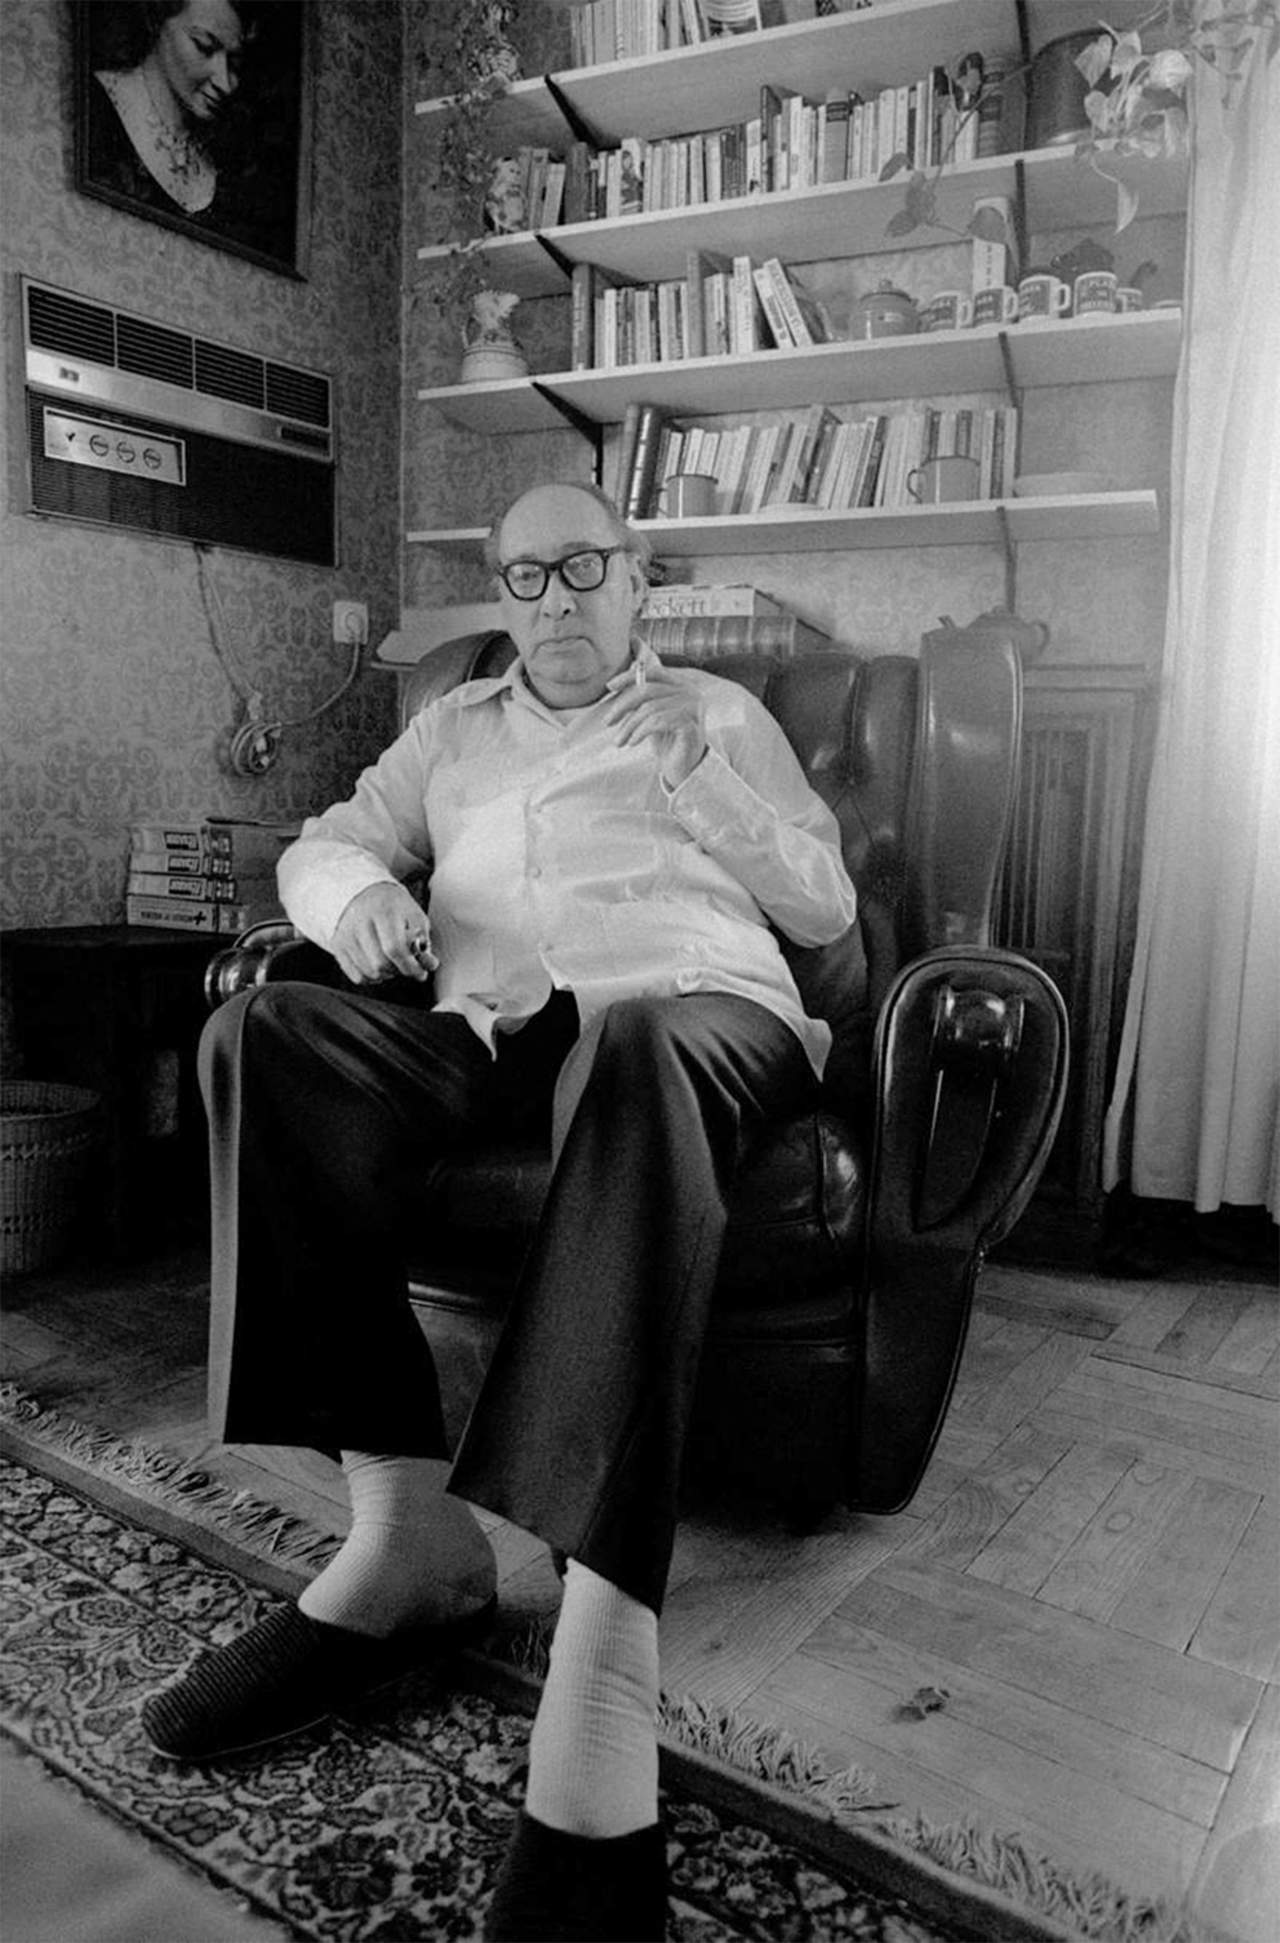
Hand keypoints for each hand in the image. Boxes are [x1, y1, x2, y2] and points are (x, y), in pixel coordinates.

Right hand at [331, 883, 436, 985]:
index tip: (420, 973)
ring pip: (368, 972)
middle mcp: (359, 921)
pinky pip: (355, 975)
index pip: (395, 948)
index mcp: (382, 910)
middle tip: (406, 965)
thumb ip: (423, 941)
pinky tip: (378, 966)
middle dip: (399, 971)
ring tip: (393, 963)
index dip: (410, 966)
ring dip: (386, 975)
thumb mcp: (414, 916)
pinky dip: (371, 978)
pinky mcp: (337, 945)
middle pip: (380, 963)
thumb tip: (430, 965)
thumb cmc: (393, 906)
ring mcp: (345, 934)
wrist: (362, 892)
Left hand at [605, 664, 706, 787]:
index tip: (609, 686)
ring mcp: (692, 708)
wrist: (682, 769)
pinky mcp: (690, 725)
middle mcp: (691, 692)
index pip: (653, 672)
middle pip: (647, 689)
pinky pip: (657, 722)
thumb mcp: (652, 713)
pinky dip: (640, 732)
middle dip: (622, 706)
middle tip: (607, 722)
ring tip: (620, 740)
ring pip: (649, 708)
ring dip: (629, 726)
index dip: (629, 677)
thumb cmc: (667, 740)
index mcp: (682, 685)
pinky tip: (632, 742)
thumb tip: (635, 663)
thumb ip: (646, 691)